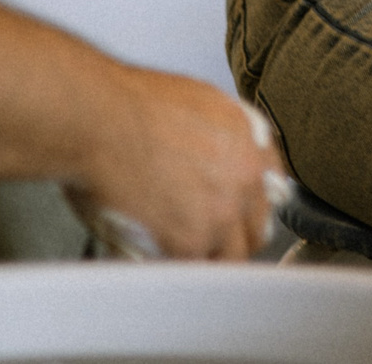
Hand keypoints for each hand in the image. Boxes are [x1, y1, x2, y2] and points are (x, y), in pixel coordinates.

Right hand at [73, 70, 284, 260]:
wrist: (98, 120)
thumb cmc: (126, 106)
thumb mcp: (194, 100)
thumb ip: (214, 135)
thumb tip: (208, 154)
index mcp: (248, 139)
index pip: (272, 185)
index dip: (251, 202)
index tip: (238, 212)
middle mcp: (244, 176)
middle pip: (257, 225)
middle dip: (233, 235)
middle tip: (203, 237)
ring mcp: (222, 212)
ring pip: (230, 255)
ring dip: (205, 257)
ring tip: (174, 251)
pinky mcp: (192, 241)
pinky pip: (195, 270)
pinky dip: (175, 268)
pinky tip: (156, 257)